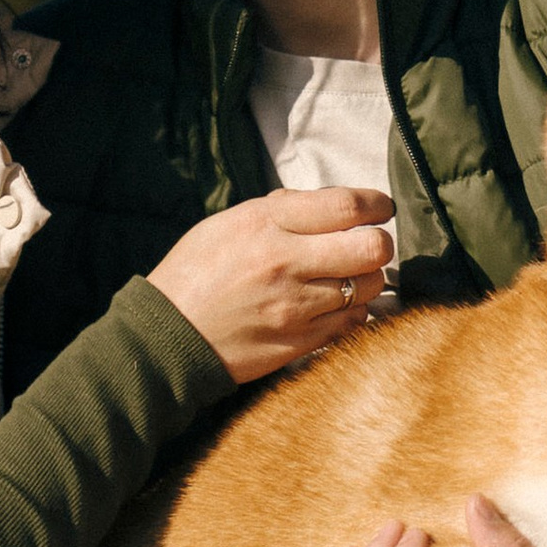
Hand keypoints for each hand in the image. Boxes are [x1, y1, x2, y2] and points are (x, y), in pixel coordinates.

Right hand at [150, 187, 397, 383]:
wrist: (167, 336)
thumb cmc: (197, 272)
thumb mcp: (229, 222)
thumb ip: (283, 209)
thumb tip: (333, 204)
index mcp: (266, 224)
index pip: (347, 206)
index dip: (376, 204)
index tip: (379, 207)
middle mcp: (285, 263)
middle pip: (372, 248)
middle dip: (378, 243)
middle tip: (364, 245)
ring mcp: (295, 307)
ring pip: (367, 287)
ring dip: (364, 280)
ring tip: (344, 277)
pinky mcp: (299, 342)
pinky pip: (352, 322)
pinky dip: (351, 311)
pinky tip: (333, 305)